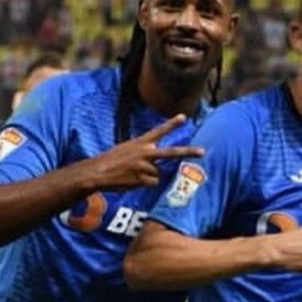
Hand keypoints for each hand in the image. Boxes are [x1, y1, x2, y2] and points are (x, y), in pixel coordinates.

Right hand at [87, 113, 203, 190]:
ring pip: (158, 173)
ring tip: (133, 174)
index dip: (172, 124)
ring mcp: (145, 166)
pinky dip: (145, 184)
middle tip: (203, 152)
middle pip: (172, 153)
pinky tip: (133, 180)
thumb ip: (144, 153)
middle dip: (188, 152)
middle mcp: (145, 153)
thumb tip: (157, 165)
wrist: (97, 172)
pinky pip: (153, 183)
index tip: (184, 117)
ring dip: (149, 176)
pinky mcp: (143, 179)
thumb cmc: (111, 161)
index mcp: (141, 142)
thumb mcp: (127, 149)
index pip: (159, 131)